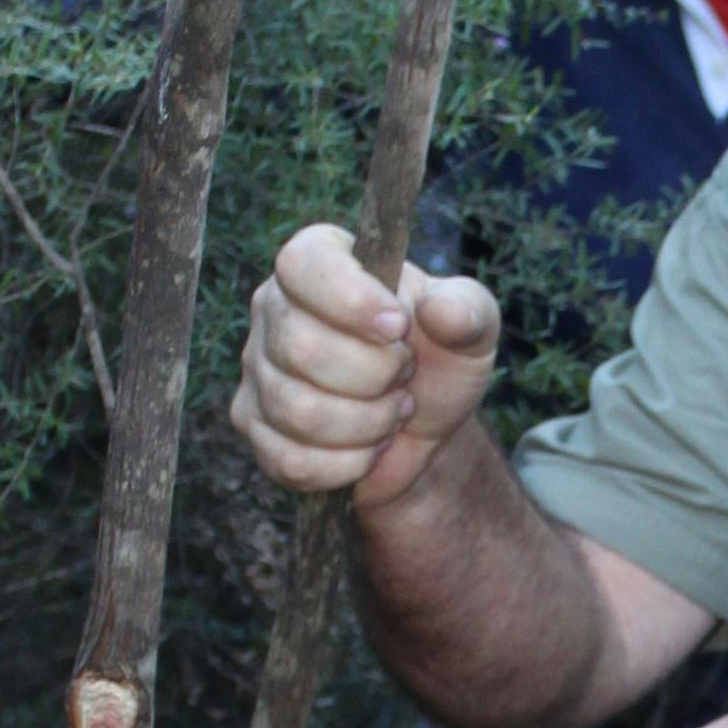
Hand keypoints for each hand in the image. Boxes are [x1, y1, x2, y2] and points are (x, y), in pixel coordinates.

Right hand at [229, 224, 501, 504]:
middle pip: (301, 348)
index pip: (303, 264)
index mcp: (319, 262)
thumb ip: (467, 310)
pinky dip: (347, 465)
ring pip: (298, 411)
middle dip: (374, 377)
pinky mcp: (254, 425)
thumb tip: (441, 311)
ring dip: (367, 424)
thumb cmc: (439, 357)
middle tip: (405, 376)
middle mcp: (274, 308)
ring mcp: (257, 369)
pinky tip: (369, 450)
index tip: (399, 327)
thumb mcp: (472, 327)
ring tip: (393, 412)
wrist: (424, 426)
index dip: (351, 300)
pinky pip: (291, 459)